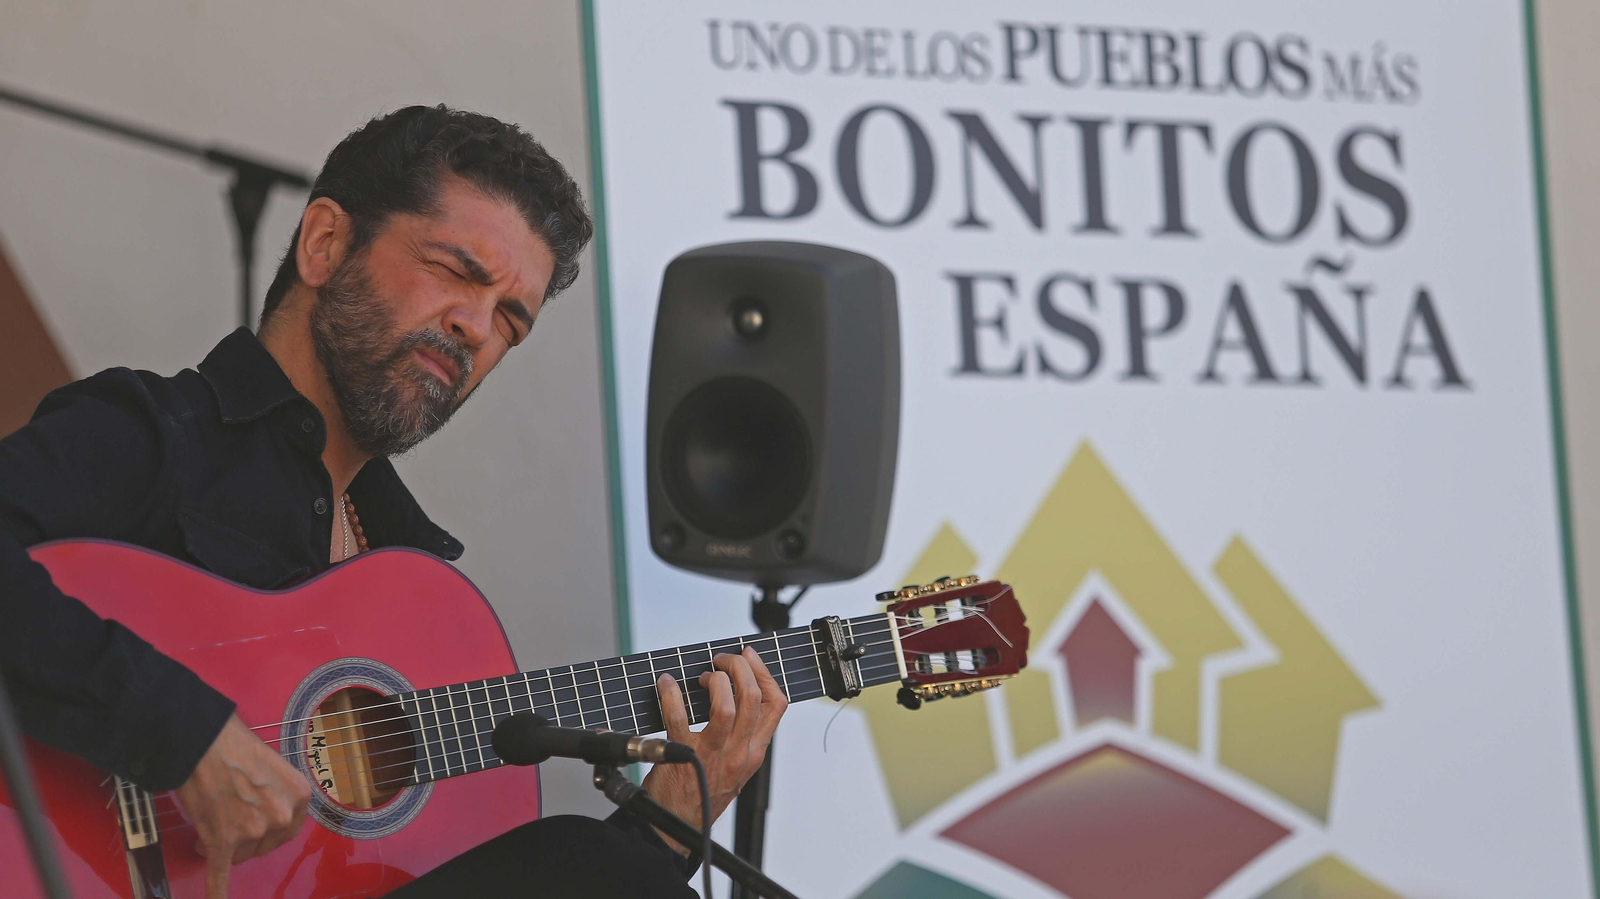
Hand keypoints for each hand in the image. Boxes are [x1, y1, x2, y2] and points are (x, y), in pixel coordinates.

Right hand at [174, 714, 311, 897]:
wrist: (203, 741)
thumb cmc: (236, 746)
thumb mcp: (275, 766)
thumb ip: (277, 794)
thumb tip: (266, 811)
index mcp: (299, 796)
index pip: (287, 830)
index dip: (268, 829)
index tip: (254, 824)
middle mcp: (281, 817)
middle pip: (262, 844)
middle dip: (245, 836)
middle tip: (226, 817)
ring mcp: (252, 831)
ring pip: (239, 855)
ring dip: (225, 846)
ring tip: (210, 823)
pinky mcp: (223, 842)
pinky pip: (220, 874)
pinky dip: (217, 891)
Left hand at [643, 647, 787, 853]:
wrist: (676, 827)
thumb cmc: (702, 793)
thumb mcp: (735, 767)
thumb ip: (740, 735)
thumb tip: (733, 692)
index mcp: (754, 752)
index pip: (776, 705)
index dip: (765, 673)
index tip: (749, 657)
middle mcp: (739, 753)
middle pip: (753, 697)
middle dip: (738, 667)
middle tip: (721, 661)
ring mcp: (712, 755)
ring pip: (727, 706)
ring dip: (714, 681)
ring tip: (701, 677)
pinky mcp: (684, 756)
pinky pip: (679, 717)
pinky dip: (671, 694)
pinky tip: (665, 685)